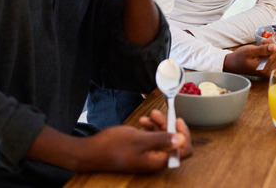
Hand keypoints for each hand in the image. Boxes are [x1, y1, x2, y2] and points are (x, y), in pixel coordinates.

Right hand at [74, 113, 190, 172]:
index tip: (176, 120)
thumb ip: (162, 139)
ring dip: (158, 125)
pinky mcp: (140, 152)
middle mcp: (155, 161)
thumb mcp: (139, 139)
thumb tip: (182, 139)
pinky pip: (151, 139)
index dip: (183, 134)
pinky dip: (149, 129)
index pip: (183, 150)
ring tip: (148, 116)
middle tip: (157, 113)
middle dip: (168, 126)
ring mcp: (147, 157)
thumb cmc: (113, 146)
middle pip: (173, 142)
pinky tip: (142, 121)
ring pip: (162, 138)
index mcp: (158, 161)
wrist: (91, 152)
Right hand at [223, 39, 275, 76]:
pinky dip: (271, 51)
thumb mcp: (250, 51)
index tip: (262, 42)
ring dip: (271, 47)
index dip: (271, 43)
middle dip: (271, 45)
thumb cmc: (240, 58)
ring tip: (261, 48)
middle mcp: (270, 71)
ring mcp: (271, 70)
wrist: (234, 64)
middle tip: (261, 43)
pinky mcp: (271, 67)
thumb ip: (262, 50)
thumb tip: (274, 47)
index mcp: (265, 69)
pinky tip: (264, 51)